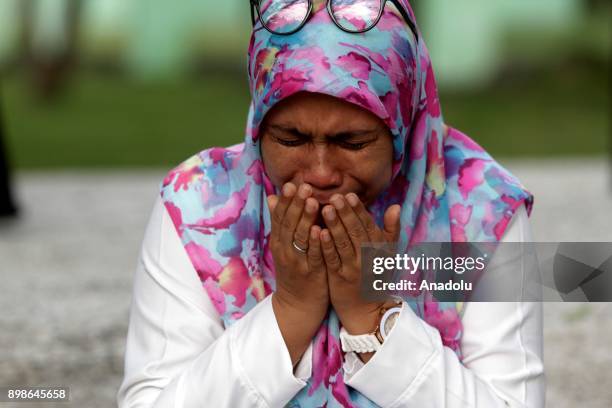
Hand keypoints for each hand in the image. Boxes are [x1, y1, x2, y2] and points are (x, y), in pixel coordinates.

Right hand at [267, 182, 327, 363]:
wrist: (297, 304)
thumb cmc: (294, 270)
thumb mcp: (283, 245)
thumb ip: (281, 222)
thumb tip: (272, 197)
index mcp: (279, 241)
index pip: (280, 216)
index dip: (285, 200)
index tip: (291, 183)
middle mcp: (284, 249)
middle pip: (288, 224)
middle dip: (296, 204)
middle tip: (303, 186)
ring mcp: (297, 261)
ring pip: (300, 237)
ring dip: (306, 219)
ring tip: (313, 201)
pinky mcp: (310, 272)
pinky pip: (313, 255)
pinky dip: (316, 242)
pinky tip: (321, 230)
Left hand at [320, 193, 400, 334]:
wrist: (367, 310)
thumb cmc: (375, 276)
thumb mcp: (387, 254)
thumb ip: (391, 230)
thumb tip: (395, 206)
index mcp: (379, 249)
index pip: (368, 225)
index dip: (358, 210)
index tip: (349, 195)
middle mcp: (368, 257)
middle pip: (356, 231)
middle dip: (346, 213)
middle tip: (335, 197)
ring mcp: (353, 268)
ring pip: (344, 243)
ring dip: (335, 225)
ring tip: (326, 208)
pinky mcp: (339, 278)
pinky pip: (333, 259)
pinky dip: (327, 245)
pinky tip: (319, 232)